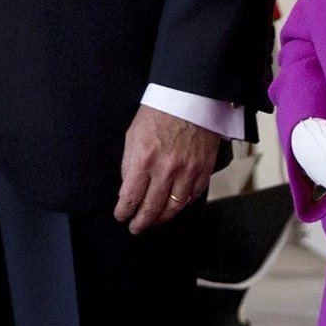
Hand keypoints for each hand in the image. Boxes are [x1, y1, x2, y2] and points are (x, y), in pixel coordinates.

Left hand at [115, 104, 219, 231]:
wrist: (190, 98)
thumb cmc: (158, 113)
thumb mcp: (133, 136)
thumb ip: (129, 164)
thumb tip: (127, 188)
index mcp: (144, 159)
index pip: (130, 196)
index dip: (124, 211)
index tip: (121, 216)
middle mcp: (166, 169)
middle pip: (152, 207)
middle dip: (141, 221)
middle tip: (135, 227)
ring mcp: (188, 170)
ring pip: (174, 206)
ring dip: (162, 217)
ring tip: (153, 221)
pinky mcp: (204, 169)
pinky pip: (193, 195)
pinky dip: (182, 204)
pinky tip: (173, 206)